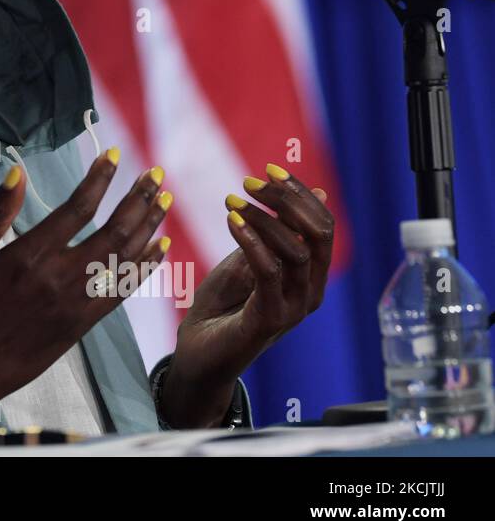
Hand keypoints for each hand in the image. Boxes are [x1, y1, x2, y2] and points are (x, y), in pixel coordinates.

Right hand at [0, 149, 172, 431]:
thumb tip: (17, 172)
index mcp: (29, 255)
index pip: (77, 208)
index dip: (99, 180)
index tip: (113, 156)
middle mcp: (60, 278)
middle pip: (113, 231)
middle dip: (137, 199)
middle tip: (155, 175)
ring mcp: (76, 305)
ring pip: (124, 260)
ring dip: (148, 228)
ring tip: (163, 201)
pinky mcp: (82, 327)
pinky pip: (122, 292)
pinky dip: (144, 268)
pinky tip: (157, 250)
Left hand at [160, 163, 335, 427]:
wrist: (199, 353)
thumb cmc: (223, 305)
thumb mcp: (248, 257)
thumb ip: (276, 230)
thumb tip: (316, 192)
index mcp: (310, 275)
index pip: (322, 225)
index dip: (300, 194)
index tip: (269, 168)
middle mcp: (310, 291)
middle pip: (318, 234)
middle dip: (287, 200)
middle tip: (250, 181)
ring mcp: (293, 308)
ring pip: (295, 249)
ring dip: (263, 218)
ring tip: (231, 200)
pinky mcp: (270, 319)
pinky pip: (269, 272)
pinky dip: (252, 241)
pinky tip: (232, 222)